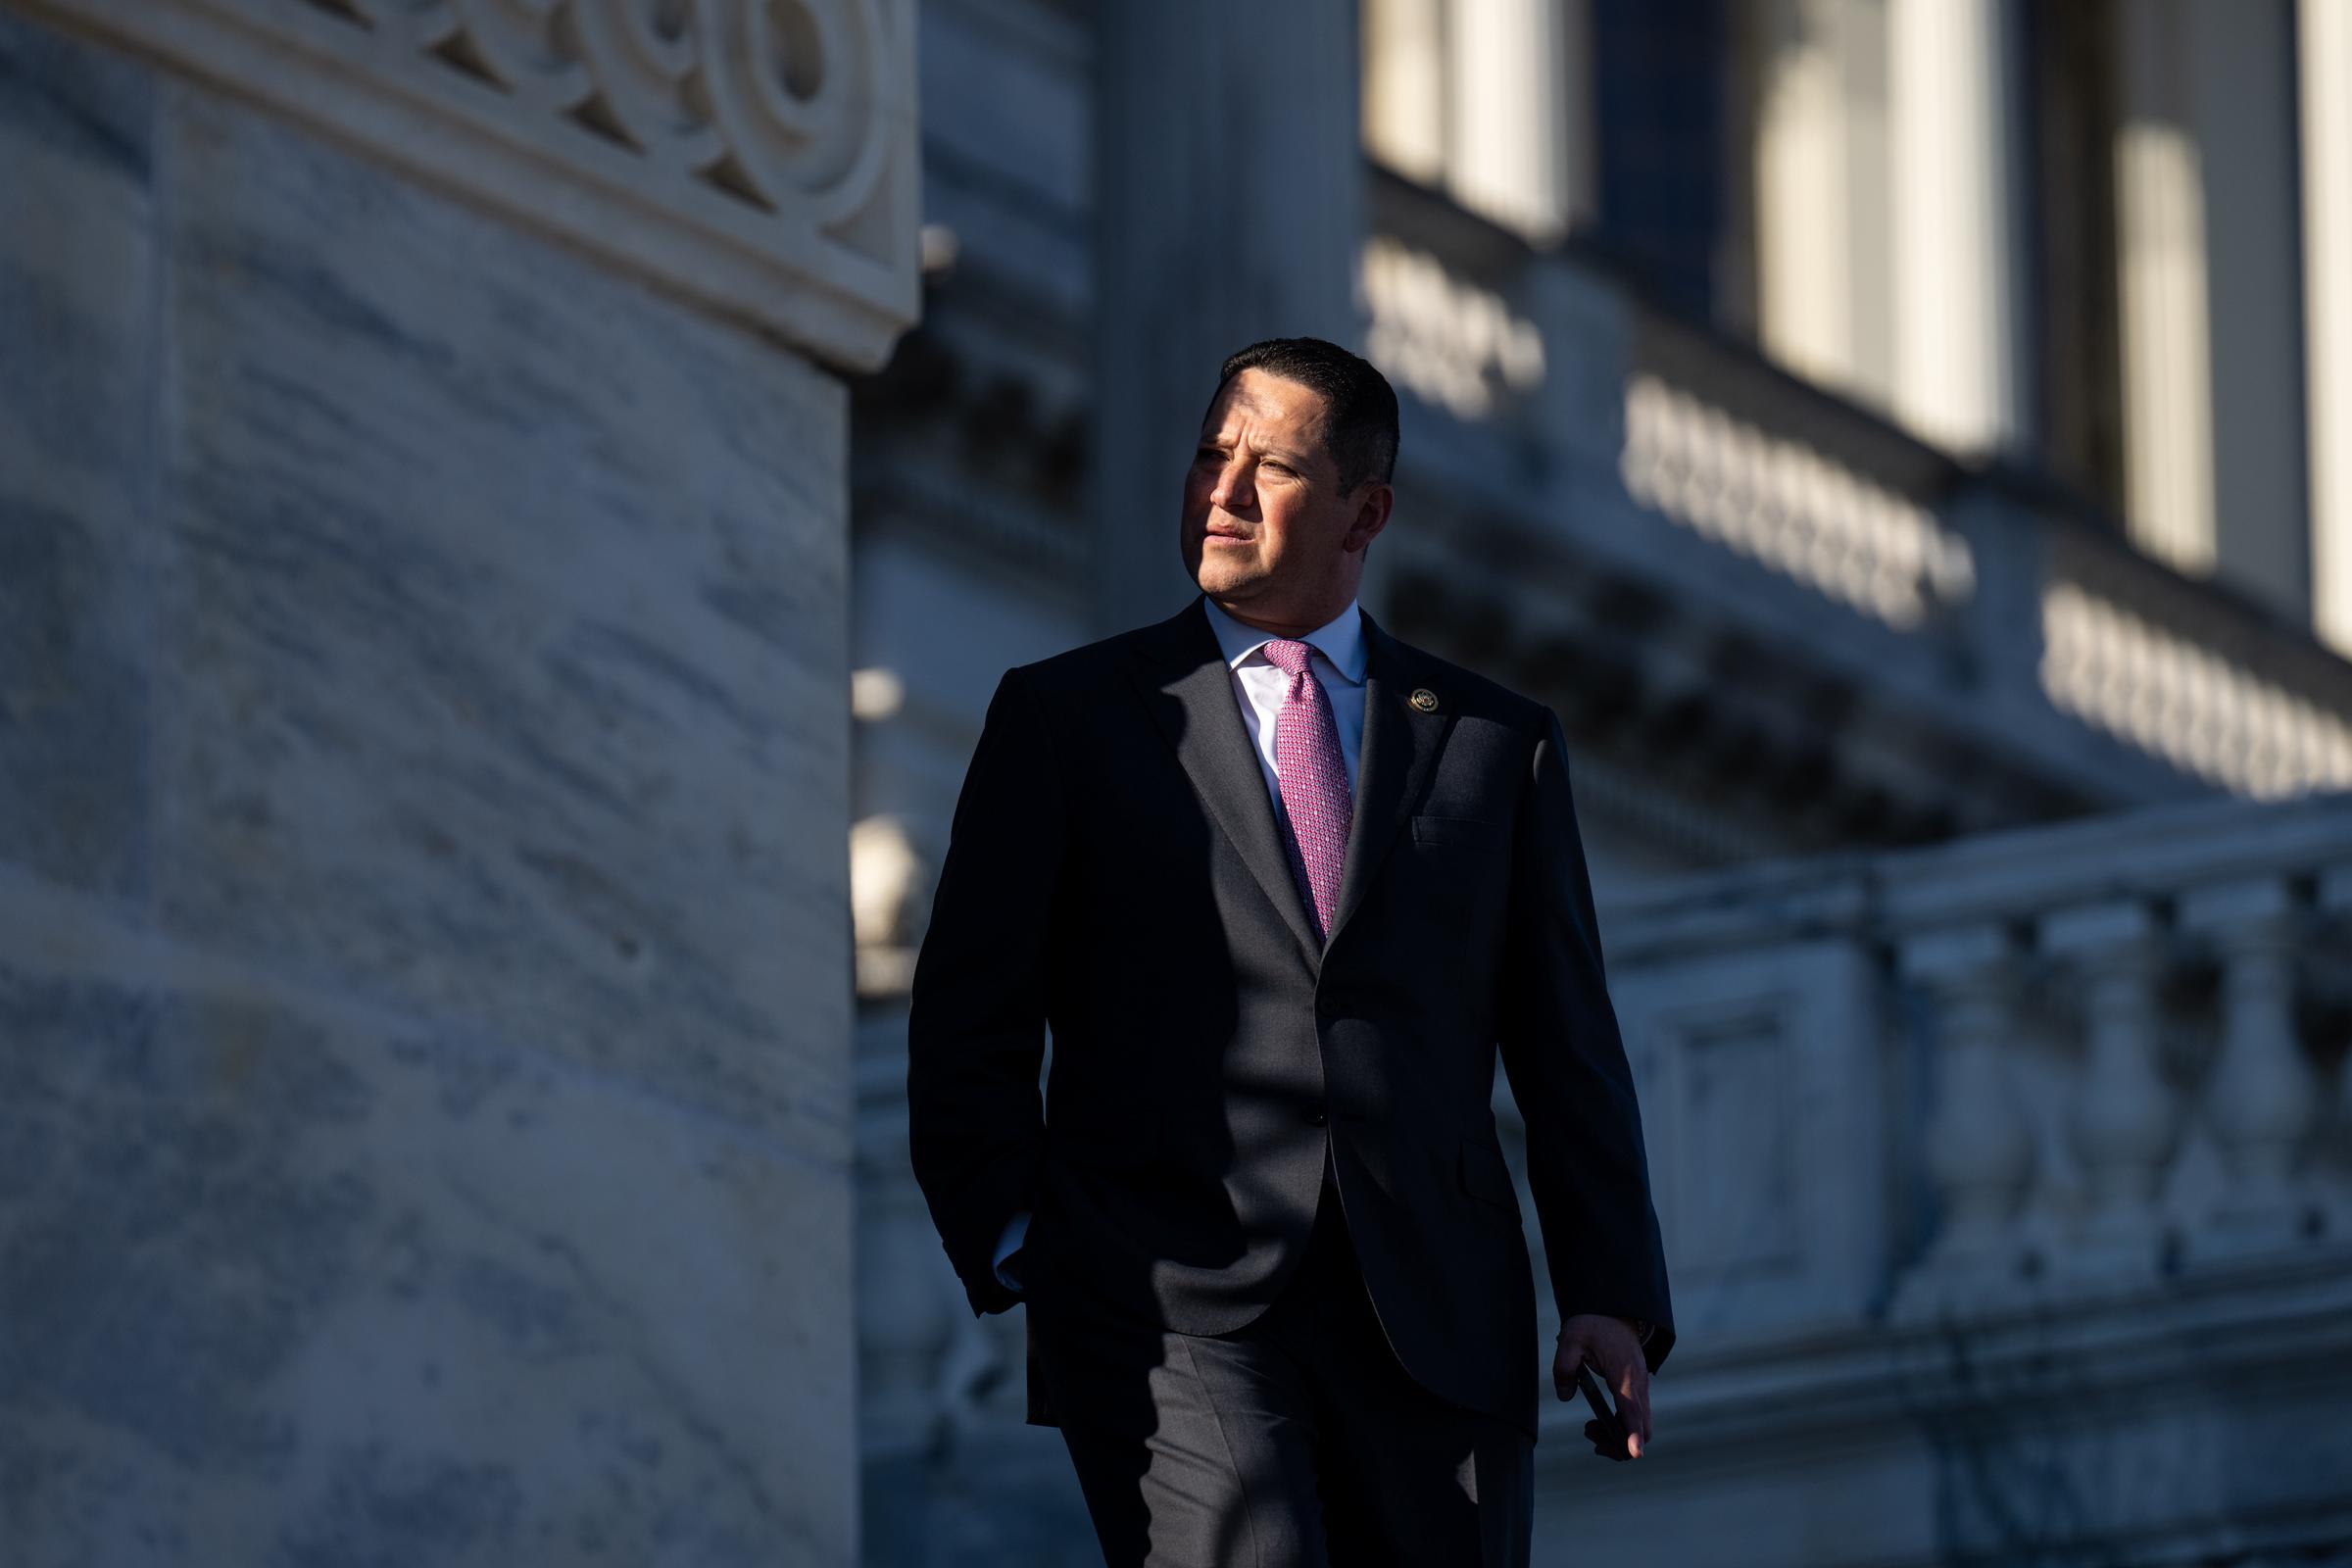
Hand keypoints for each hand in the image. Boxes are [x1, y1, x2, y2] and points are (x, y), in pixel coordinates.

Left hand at [1555, 1314, 1650, 1459]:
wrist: (1614, 1310)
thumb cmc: (1593, 1324)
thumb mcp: (1570, 1339)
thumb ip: (1564, 1368)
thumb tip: (1564, 1396)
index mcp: (1624, 1374)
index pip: (1632, 1411)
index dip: (1633, 1435)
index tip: (1635, 1454)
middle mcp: (1639, 1384)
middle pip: (1643, 1429)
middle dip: (1619, 1444)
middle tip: (1589, 1435)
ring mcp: (1642, 1388)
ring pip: (1642, 1426)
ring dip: (1619, 1437)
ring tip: (1589, 1430)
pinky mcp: (1639, 1389)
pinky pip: (1637, 1417)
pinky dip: (1622, 1427)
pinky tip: (1598, 1422)